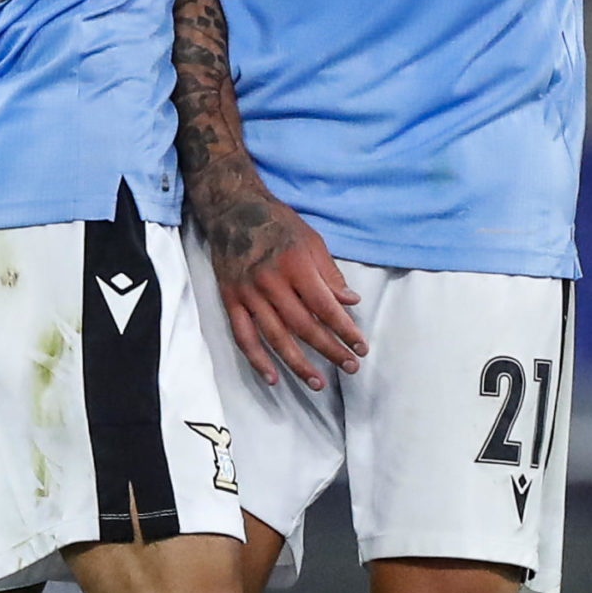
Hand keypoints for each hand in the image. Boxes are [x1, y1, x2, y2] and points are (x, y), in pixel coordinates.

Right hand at [205, 194, 366, 390]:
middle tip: (350, 366)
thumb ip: (330, 274)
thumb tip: (351, 302)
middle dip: (330, 349)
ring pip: (275, 337)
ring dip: (298, 364)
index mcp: (295, 264)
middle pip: (303, 326)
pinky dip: (257, 360)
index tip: (361, 346)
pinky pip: (244, 336)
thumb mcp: (312, 240)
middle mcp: (271, 282)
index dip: (344, 329)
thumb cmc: (279, 223)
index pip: (325, 306)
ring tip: (318, 382)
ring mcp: (248, 293)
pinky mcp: (231, 300)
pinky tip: (272, 378)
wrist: (233, 210)